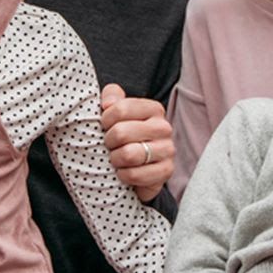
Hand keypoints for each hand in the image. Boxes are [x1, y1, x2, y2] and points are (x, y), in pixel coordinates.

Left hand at [100, 83, 170, 201]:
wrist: (138, 166)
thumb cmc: (124, 136)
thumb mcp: (116, 112)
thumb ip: (112, 97)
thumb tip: (107, 103)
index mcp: (153, 109)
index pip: (121, 108)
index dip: (105, 120)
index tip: (104, 126)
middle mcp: (163, 127)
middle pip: (121, 132)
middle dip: (108, 142)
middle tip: (110, 146)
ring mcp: (167, 149)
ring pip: (128, 155)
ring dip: (115, 159)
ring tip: (116, 159)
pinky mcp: (166, 170)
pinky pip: (135, 174)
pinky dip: (123, 175)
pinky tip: (123, 172)